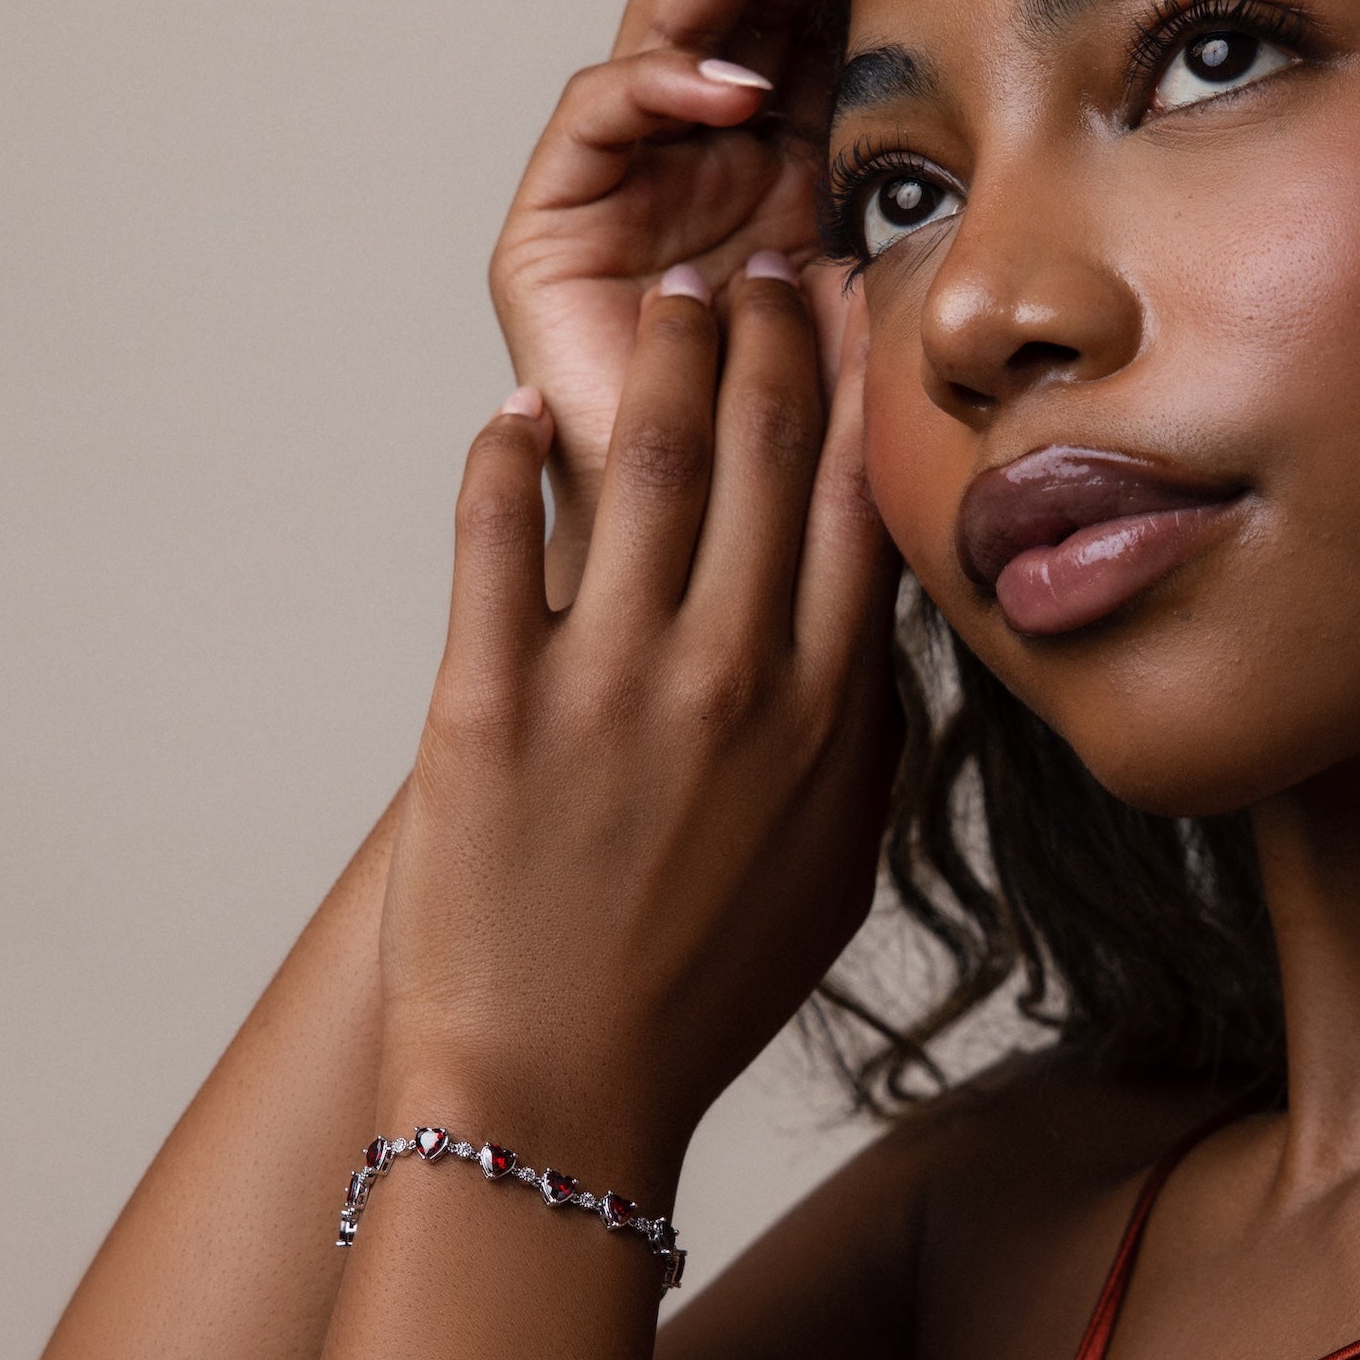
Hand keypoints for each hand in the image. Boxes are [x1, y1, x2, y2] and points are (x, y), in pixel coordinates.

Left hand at [377, 266, 896, 1185]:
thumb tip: (873, 635)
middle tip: (763, 269)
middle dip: (769, 332)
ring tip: (671, 293)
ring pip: (643, 458)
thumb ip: (865, 740)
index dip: (857, 388)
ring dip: (661, 354)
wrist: (560, 1091)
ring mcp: (607, 683)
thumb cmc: (701, 988)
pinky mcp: (486, 701)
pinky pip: (496, 529)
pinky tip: (514, 411)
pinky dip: (502, 453)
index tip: (854, 319)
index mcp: (826, 716)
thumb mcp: (833, 867)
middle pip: (762, 449)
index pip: (855, 502)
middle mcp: (732, 678)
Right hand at [489, 0, 854, 607]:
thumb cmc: (792, 460)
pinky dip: (660, 88)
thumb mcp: (883, 313)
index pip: (818, 35)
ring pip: (669, 33)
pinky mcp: (555, 225)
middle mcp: (705, 166)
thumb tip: (1006, 143)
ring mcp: (628, 187)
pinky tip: (726, 89)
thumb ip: (912, 231)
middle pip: (743, 7)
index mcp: (787, 175)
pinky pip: (597, 118)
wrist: (705, 562)